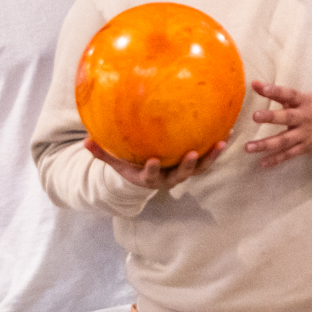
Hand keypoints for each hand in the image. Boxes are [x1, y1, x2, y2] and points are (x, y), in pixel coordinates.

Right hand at [84, 136, 225, 189]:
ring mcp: (182, 173)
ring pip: (199, 169)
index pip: (150, 176)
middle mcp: (167, 178)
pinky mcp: (193, 166)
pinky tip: (226, 133)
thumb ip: (101, 152)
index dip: (152, 170)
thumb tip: (85, 140)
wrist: (145, 175)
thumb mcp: (114, 160)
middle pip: (180, 175)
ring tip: (220, 143)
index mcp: (148, 177)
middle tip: (192, 154)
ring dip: (210, 158)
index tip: (152, 161)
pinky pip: (207, 158)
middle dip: (187, 166)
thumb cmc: (128, 163)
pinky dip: (215, 148)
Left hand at [245, 82, 311, 168]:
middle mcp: (304, 118)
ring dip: (266, 144)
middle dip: (271, 117)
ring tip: (248, 147)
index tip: (262, 87)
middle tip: (255, 116)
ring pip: (284, 140)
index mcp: (304, 101)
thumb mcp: (300, 97)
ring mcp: (304, 134)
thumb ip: (277, 92)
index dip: (277, 91)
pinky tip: (262, 163)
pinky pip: (288, 154)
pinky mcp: (304, 147)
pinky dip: (276, 159)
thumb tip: (253, 83)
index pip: (290, 94)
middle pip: (287, 117)